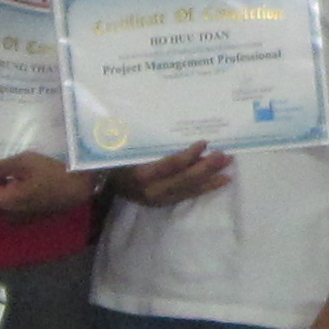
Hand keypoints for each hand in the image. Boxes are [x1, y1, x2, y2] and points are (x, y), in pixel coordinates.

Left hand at [0, 151, 108, 217]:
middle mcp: (8, 214)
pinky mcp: (28, 214)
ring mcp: (18, 217)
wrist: (81, 188)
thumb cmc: (54, 172)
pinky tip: (8, 176)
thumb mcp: (24, 162)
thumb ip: (0, 168)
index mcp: (5, 202)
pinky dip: (3, 189)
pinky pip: (7, 201)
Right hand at [108, 144, 234, 210]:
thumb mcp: (122, 146)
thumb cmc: (111, 157)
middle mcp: (150, 190)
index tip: (204, 142)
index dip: (189, 155)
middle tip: (225, 156)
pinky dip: (203, 188)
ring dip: (210, 179)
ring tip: (228, 169)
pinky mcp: (161, 203)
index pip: (170, 165)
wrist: (99, 181)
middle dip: (206, 168)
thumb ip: (141, 140)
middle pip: (183, 180)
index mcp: (140, 174)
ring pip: (188, 190)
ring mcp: (156, 199)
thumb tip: (167, 124)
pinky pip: (186, 195)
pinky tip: (218, 181)